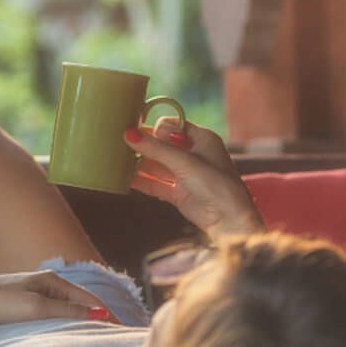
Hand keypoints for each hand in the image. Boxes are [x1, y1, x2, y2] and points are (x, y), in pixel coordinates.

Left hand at [0, 271, 115, 330]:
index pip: (89, 298)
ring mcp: (31, 294)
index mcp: (51, 280)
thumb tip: (100, 314)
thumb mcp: (36, 308)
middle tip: (113, 338)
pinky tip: (64, 336)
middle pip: (79, 302)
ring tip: (94, 339)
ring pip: (64, 309)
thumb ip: (68, 311)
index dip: (106, 315)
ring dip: (80, 322)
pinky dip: (63, 324)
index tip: (123, 332)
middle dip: (96, 318)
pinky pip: (50, 315)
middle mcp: (44, 283)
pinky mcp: (19, 305)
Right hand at [124, 118, 263, 241]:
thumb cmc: (216, 185)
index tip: (133, 127)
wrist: (230, 222)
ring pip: (156, 165)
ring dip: (139, 163)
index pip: (172, 124)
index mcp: (202, 138)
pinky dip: (141, 181)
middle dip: (142, 144)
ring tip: (116, 159)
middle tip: (119, 141)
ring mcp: (185, 174)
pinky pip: (155, 183)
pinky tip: (124, 179)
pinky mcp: (178, 193)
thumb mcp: (184, 162)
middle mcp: (193, 154)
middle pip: (162, 145)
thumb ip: (156, 149)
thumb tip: (129, 134)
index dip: (155, 126)